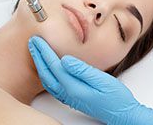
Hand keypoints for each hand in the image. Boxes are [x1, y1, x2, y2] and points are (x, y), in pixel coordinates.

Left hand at [28, 36, 152, 124]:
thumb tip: (65, 59)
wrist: (120, 113)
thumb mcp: (101, 80)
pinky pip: (51, 84)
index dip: (44, 51)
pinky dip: (45, 73)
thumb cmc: (114, 97)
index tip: (37, 40)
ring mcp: (67, 96)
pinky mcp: (70, 97)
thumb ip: (82, 70)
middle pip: (46, 71)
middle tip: (32, 42)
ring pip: (46, 78)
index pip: (53, 65)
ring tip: (35, 51)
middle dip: (38, 55)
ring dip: (39, 63)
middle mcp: (67, 92)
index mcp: (73, 86)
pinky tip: (45, 68)